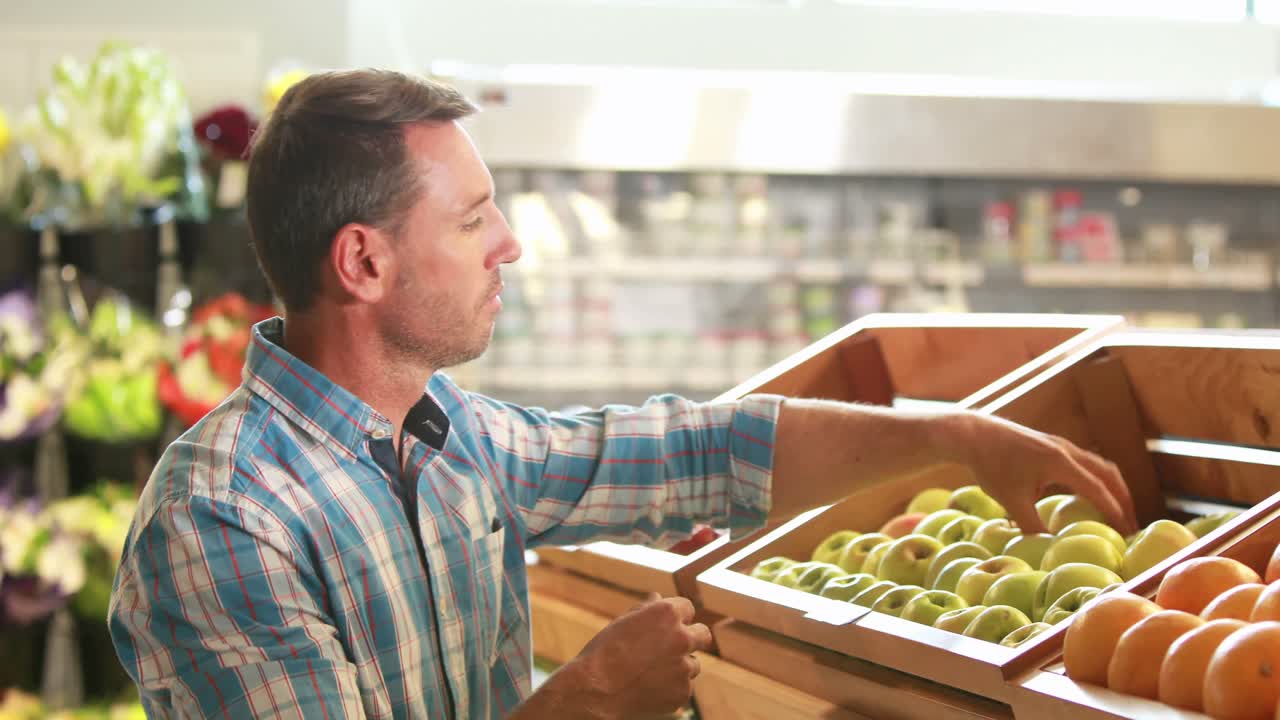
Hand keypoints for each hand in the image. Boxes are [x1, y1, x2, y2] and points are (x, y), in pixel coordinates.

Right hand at [566, 593, 710, 719]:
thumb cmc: (604, 651)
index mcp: (668, 614)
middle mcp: (682, 638)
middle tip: (673, 648)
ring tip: (649, 673)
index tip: (666, 626)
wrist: (595, 690)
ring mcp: (684, 667)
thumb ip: (646, 610)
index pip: (688, 609)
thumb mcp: (623, 622)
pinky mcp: (682, 692)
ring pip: (692, 665)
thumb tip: (658, 598)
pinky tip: (648, 689)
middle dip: (691, 639)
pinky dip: (670, 689)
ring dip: (678, 667)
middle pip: (703, 635)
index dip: (677, 617)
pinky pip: (682, 688)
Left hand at [962, 414, 1136, 535]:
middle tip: (1130, 525)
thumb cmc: (992, 466)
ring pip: (1098, 466)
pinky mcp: (1053, 446)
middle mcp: (1067, 451)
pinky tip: (1089, 497)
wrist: (975, 434)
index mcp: (1060, 463)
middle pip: (1108, 474)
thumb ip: (1032, 526)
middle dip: (1123, 499)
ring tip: (1117, 512)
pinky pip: (1085, 463)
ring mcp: (1061, 446)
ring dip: (1111, 488)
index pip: (1097, 488)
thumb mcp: (1011, 501)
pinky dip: (1095, 479)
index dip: (1114, 510)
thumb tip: (1050, 548)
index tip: (1127, 531)